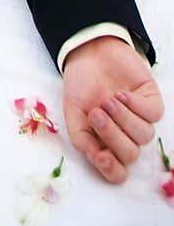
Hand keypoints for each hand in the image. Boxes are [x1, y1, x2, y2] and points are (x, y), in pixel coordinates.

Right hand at [62, 35, 163, 183]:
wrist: (89, 53)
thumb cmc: (80, 85)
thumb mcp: (73, 113)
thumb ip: (82, 139)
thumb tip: (96, 158)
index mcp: (106, 144)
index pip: (116, 171)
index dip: (111, 170)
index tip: (101, 157)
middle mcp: (125, 136)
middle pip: (130, 154)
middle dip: (112, 135)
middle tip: (96, 113)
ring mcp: (140, 120)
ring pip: (143, 135)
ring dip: (123, 118)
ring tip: (107, 99)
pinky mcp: (151, 102)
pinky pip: (153, 114)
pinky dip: (136, 105)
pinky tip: (121, 94)